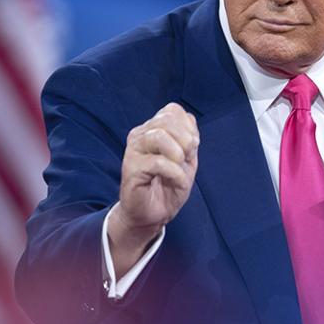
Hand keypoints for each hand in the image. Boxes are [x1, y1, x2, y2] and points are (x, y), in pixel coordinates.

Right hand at [107, 103, 198, 275]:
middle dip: (186, 139)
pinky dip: (174, 172)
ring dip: (178, 153)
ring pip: (158, 136)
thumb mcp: (187, 159)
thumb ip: (189, 139)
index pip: (172, 110)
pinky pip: (158, 162)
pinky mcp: (131, 168)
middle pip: (166, 120)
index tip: (191, 147)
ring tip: (180, 167)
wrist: (155, 214)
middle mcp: (140, 135)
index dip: (188, 126)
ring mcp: (134, 150)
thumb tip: (190, 124)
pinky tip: (175, 181)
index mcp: (153, 128)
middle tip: (187, 158)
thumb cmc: (169, 185)